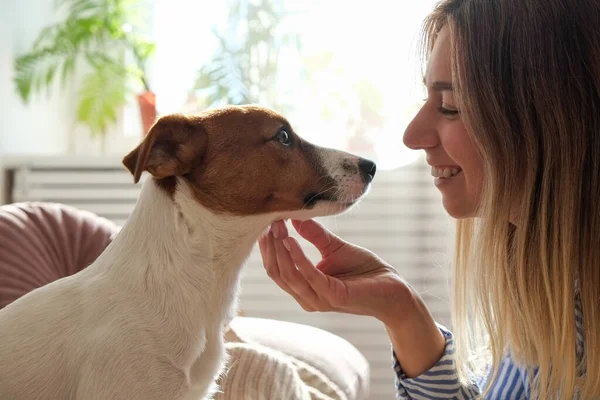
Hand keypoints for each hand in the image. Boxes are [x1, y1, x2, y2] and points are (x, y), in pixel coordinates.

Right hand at [258, 219, 411, 324]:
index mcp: (304, 287)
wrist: (392, 287)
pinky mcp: (333, 297)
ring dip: (280, 251)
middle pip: (277, 273)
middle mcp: (307, 297)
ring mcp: (319, 299)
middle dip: (270, 247)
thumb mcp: (333, 247)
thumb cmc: (364, 270)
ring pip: (288, 277)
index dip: (268, 247)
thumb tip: (294, 215)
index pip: (276, 268)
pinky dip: (298, 258)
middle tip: (268, 222)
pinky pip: (309, 276)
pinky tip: (291, 240)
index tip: (265, 223)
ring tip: (277, 228)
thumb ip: (313, 234)